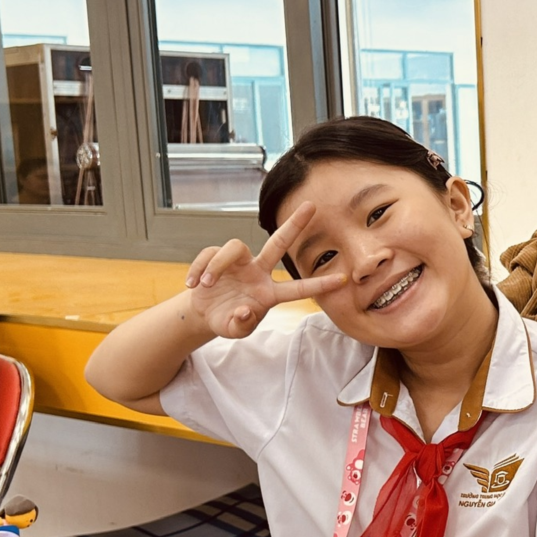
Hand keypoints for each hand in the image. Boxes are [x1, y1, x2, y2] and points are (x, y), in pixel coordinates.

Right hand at [184, 203, 346, 338]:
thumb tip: (246, 311)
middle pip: (278, 244)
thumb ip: (242, 325)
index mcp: (268, 293)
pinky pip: (208, 256)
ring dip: (217, 266)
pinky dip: (197, 270)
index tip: (343, 279)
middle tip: (312, 206)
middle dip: (294, 225)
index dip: (319, 284)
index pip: (298, 288)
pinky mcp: (216, 258)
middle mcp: (258, 272)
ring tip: (205, 285)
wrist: (204, 314)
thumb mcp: (234, 329)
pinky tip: (192, 285)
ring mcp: (239, 263)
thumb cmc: (228, 320)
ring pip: (233, 247)